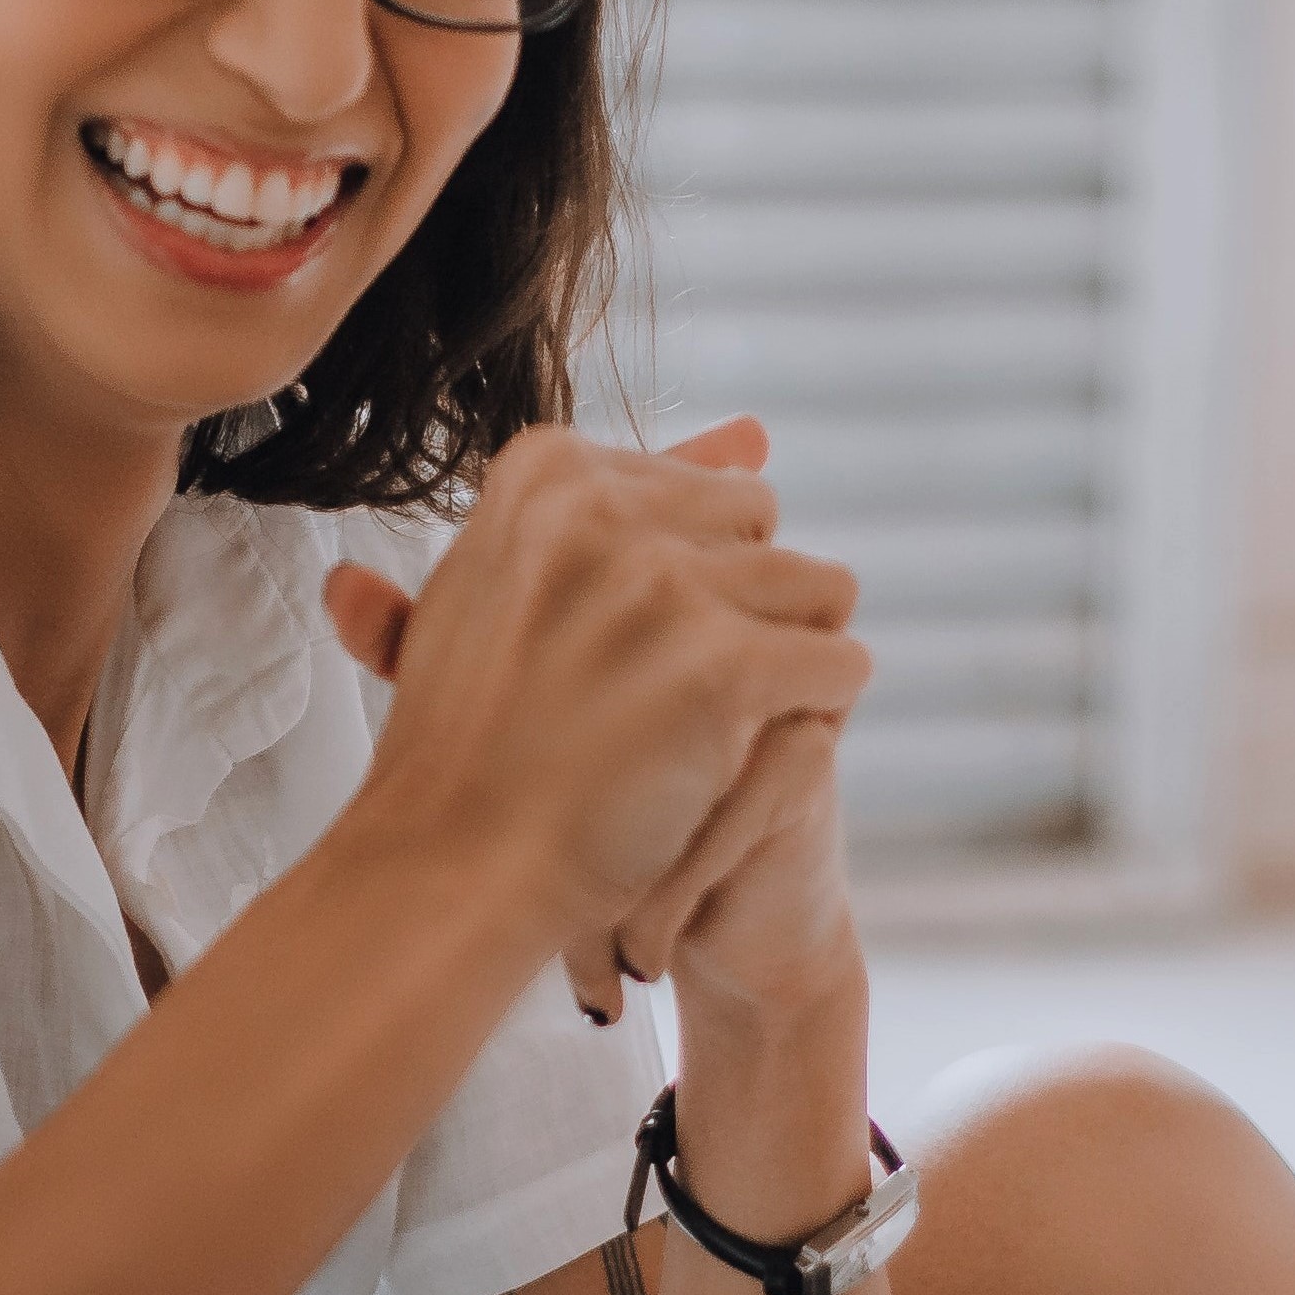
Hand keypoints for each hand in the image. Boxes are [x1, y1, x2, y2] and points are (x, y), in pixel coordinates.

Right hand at [326, 418, 868, 1021]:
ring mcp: (663, 584)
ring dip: (782, 664)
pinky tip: (745, 758)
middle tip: (664, 697)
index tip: (614, 654)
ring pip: (818, 590)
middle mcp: (604, 504)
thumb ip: (629, 498)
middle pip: (762, 530)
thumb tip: (759, 430)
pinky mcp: (721, 666)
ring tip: (709, 729)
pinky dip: (812, 716)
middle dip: (738, 609)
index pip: (702, 490)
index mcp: (546, 469)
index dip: (680, 584)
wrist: (453, 864)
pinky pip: (841, 665)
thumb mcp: (512, 584)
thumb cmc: (477, 738)